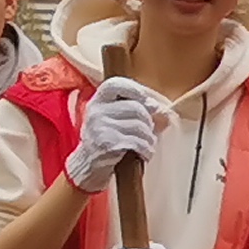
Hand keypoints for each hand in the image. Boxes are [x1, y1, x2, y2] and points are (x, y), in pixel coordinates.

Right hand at [65, 76, 173, 192]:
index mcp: (98, 100)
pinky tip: (145, 153)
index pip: (116, 84)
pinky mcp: (106, 144)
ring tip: (148, 144)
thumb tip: (161, 109)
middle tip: (149, 131)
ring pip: (139, 126)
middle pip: (136, 108)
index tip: (147, 101)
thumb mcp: (116, 119)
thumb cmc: (107, 138)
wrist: (87, 164)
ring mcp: (100, 127)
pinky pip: (137, 142)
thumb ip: (138, 109)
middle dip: (149, 122)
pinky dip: (146, 149)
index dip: (135, 89)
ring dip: (150, 138)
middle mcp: (96, 111)